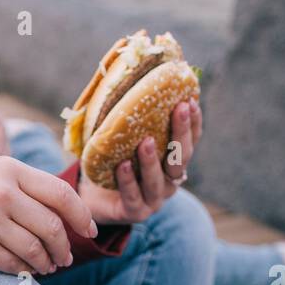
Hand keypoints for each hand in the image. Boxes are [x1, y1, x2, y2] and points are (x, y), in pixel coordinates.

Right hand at [0, 155, 95, 274]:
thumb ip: (21, 186)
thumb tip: (61, 212)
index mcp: (9, 169)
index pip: (61, 194)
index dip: (82, 216)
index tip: (90, 230)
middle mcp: (2, 194)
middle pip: (52, 227)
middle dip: (64, 247)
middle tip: (64, 258)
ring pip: (36, 251)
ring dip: (47, 264)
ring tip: (47, 267)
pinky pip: (13, 266)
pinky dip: (24, 272)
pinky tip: (24, 271)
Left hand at [78, 100, 202, 223]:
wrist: (90, 198)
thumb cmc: (110, 162)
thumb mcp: (122, 138)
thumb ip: (130, 115)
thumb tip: (126, 72)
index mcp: (172, 162)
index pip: (190, 141)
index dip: (193, 123)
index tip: (191, 100)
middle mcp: (169, 182)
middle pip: (181, 159)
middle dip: (182, 133)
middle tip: (178, 109)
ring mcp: (154, 200)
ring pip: (160, 180)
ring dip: (153, 160)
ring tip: (145, 141)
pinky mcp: (135, 213)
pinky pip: (133, 196)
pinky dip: (129, 181)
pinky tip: (124, 165)